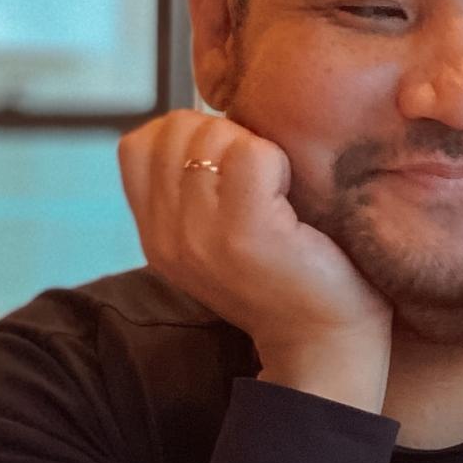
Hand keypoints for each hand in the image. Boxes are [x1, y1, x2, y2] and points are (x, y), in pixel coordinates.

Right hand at [117, 112, 390, 411]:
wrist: (325, 342)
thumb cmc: (288, 275)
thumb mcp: (218, 235)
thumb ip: (194, 189)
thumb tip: (202, 119)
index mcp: (154, 235)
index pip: (137, 144)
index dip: (188, 136)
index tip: (229, 169)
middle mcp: (166, 237)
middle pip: (175, 130)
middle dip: (224, 134)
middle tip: (262, 178)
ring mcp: (201, 237)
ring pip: (212, 134)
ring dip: (256, 146)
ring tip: (278, 190)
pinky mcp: (245, 235)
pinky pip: (251, 153)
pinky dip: (279, 160)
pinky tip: (292, 197)